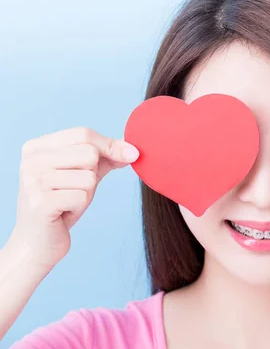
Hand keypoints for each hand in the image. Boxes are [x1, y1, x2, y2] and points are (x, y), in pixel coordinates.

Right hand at [10, 127, 138, 269]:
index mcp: (37, 147)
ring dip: (86, 194)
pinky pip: (82, 197)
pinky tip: (64, 213)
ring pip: (88, 177)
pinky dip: (79, 207)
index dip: (110, 145)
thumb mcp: (84, 174)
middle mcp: (31, 160)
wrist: (38, 244)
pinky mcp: (40, 203)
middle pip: (89, 153)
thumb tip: (132, 148)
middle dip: (93, 174)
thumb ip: (105, 157)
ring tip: (67, 202)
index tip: (131, 154)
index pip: (83, 133)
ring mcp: (33, 181)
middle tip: (75, 190)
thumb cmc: (62, 205)